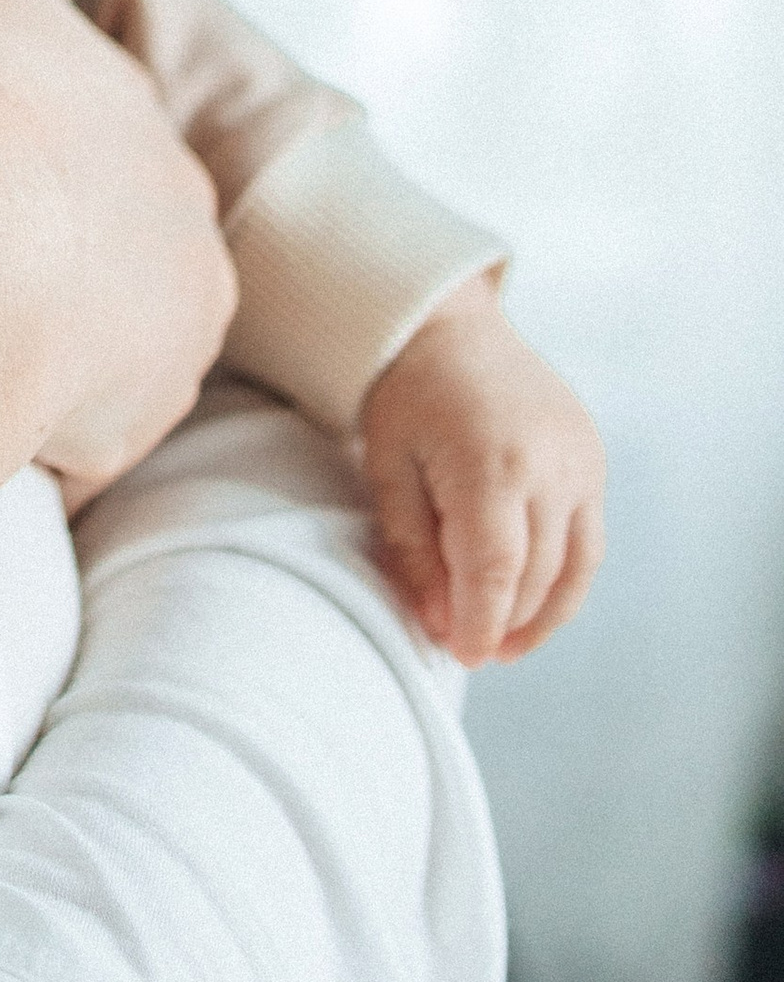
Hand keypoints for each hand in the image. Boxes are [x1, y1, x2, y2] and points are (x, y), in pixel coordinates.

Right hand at [0, 0, 235, 492]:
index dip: (11, 156)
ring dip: (51, 344)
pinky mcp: (149, 402)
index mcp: (128, 99)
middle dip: (44, 253)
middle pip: (110, 236)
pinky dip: (40, 426)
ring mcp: (176, 307)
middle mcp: (175, 197)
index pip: (82, 135)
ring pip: (112, 335)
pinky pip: (88, 426)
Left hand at [358, 273, 604, 662]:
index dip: (480, 624)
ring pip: (574, 565)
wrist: (449, 324)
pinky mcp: (593, 457)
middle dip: (504, 622)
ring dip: (543, 613)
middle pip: (537, 574)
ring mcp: (581, 460)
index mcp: (491, 465)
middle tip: (470, 651)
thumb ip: (415, 548)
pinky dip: (564, 577)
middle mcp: (550, 465)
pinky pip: (588, 537)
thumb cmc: (405, 395)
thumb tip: (441, 622)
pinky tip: (533, 599)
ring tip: (505, 643)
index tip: (462, 657)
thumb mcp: (388, 469)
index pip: (496, 571)